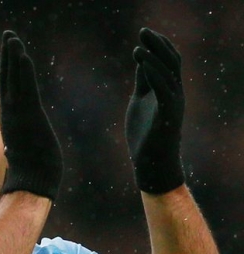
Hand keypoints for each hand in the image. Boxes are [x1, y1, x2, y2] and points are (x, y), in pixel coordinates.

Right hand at [0, 31, 62, 199]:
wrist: (32, 184)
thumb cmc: (30, 176)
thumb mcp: (22, 156)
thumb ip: (18, 147)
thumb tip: (13, 151)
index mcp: (12, 122)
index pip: (9, 92)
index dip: (8, 73)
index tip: (7, 58)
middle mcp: (13, 115)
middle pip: (9, 80)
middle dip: (8, 58)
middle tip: (8, 37)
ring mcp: (19, 115)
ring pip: (15, 80)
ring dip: (13, 57)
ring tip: (11, 37)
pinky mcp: (29, 116)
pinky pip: (25, 88)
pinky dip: (22, 71)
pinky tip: (21, 55)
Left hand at [125, 27, 184, 193]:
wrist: (151, 163)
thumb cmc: (144, 135)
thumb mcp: (140, 102)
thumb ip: (143, 82)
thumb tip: (142, 61)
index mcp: (167, 91)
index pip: (167, 62)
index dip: (158, 46)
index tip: (144, 33)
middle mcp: (174, 94)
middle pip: (170, 62)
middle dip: (157, 45)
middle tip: (143, 31)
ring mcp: (173, 104)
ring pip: (167, 74)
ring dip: (153, 58)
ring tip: (138, 46)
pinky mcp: (168, 114)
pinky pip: (164, 89)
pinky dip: (154, 74)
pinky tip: (143, 63)